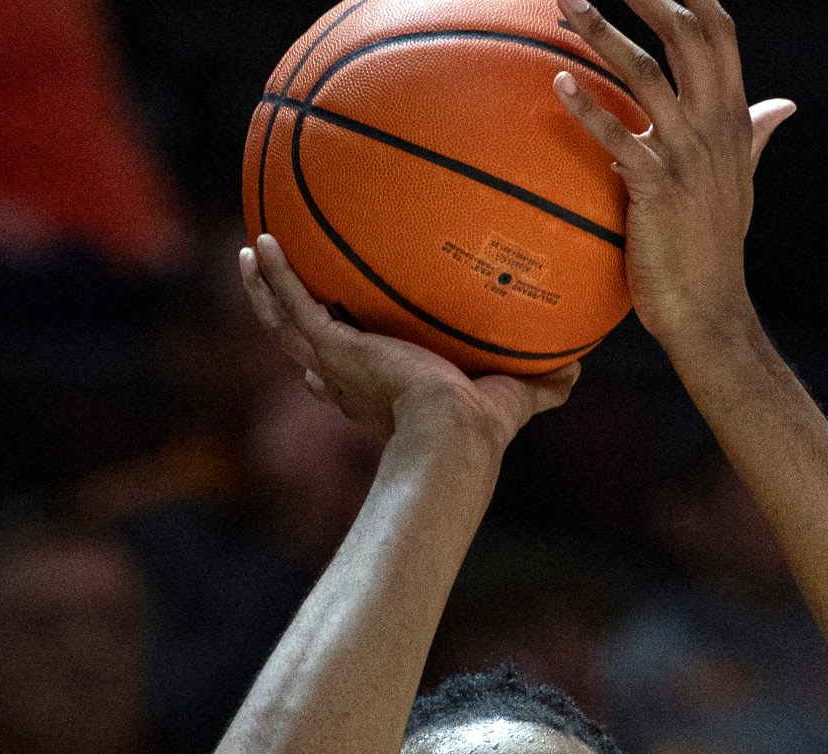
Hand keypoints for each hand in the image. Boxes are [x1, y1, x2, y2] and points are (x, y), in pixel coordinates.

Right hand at [240, 233, 578, 452]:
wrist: (453, 436)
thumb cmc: (483, 430)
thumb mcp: (515, 398)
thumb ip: (542, 385)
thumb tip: (579, 371)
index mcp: (380, 395)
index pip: (345, 380)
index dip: (331, 367)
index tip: (326, 354)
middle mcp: (350, 383)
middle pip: (304, 348)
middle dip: (286, 317)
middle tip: (274, 288)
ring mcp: (336, 366)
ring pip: (282, 324)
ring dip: (263, 290)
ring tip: (249, 253)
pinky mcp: (334, 350)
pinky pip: (292, 306)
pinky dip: (274, 276)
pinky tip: (260, 244)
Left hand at [549, 0, 794, 360]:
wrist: (709, 309)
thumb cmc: (715, 245)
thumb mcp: (741, 180)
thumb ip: (755, 133)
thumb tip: (783, 104)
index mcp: (732, 118)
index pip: (720, 34)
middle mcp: (714, 127)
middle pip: (685, 37)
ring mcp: (687, 156)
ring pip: (647, 75)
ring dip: (602, 33)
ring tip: (565, 4)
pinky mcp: (656, 187)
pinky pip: (618, 137)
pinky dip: (587, 109)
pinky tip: (558, 84)